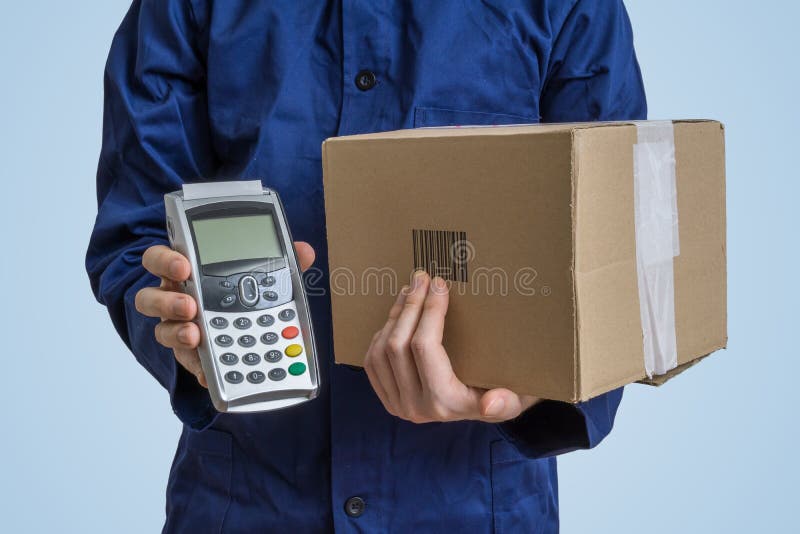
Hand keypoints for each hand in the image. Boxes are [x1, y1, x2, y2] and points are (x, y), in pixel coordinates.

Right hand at [134, 242, 315, 387]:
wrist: (238, 329)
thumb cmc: (239, 291)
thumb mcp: (259, 273)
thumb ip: (278, 262)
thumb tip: (305, 251)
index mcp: (185, 272)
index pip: (161, 259)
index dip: (166, 261)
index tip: (184, 265)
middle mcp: (173, 299)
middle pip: (150, 297)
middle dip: (167, 300)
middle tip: (190, 305)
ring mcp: (178, 329)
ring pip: (161, 330)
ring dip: (177, 333)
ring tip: (197, 336)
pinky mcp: (190, 356)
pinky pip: (188, 363)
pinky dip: (201, 367)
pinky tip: (213, 372)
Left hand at [364, 271, 538, 422]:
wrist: (490, 409)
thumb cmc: (505, 393)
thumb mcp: (516, 398)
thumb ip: (506, 403)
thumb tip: (492, 402)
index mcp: (447, 403)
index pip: (425, 348)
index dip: (429, 310)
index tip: (439, 284)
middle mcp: (417, 409)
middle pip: (398, 346)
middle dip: (410, 305)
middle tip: (422, 278)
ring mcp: (399, 405)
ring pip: (381, 350)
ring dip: (395, 315)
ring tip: (410, 291)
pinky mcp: (388, 400)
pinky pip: (372, 362)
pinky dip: (382, 333)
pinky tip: (398, 315)